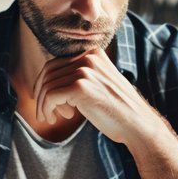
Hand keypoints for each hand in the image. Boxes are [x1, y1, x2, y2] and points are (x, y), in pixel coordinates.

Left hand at [32, 48, 162, 146]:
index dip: (44, 83)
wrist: (137, 125)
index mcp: (94, 53)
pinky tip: (53, 119)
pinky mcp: (81, 87)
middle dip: (40, 94)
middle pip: (49, 72)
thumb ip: (81, 78)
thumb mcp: (100, 85)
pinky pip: (51, 96)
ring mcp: (85, 71)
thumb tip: (50, 83)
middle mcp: (89, 58)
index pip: (56, 63)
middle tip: (43, 112)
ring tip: (49, 118)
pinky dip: (46, 109)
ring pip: (47, 85)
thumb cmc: (118, 110)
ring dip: (43, 105)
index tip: (45, 100)